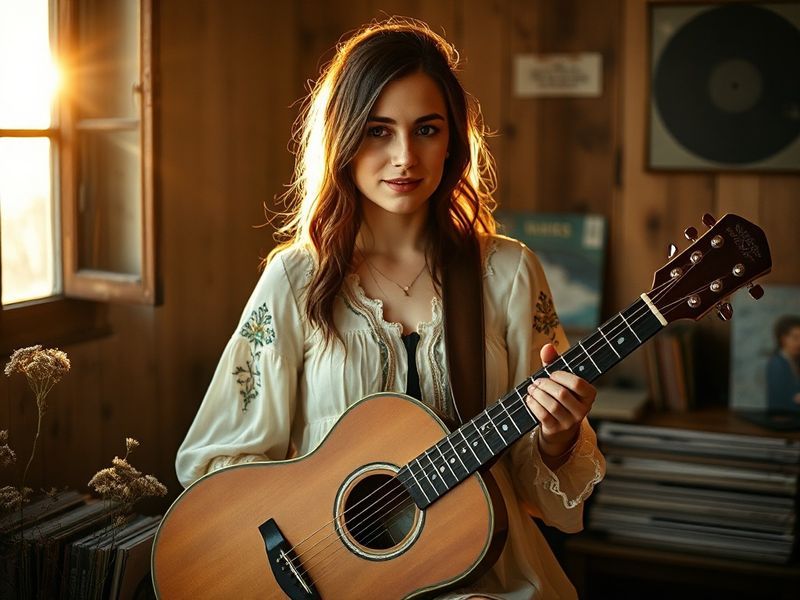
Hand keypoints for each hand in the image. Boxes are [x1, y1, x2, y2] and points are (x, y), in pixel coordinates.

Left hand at [526, 343, 596, 468]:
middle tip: (536, 381)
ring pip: (552, 405)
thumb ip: (553, 362)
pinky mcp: (556, 430)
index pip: (579, 384)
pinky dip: (533, 404)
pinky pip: (543, 416)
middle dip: (545, 385)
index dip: (562, 376)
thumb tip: (547, 347)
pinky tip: (529, 399)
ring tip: (531, 389)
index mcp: (588, 396)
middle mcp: (582, 411)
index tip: (552, 374)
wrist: (559, 429)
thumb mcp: (559, 379)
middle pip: (562, 394)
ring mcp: (569, 422)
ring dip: (538, 394)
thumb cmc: (560, 397)